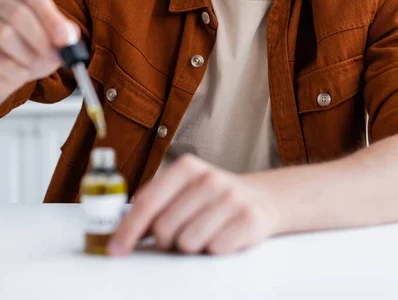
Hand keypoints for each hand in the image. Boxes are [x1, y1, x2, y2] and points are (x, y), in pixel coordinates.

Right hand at [0, 0, 80, 101]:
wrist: (13, 73)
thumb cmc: (35, 52)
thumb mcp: (55, 41)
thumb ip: (65, 35)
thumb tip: (69, 38)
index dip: (52, 19)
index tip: (64, 40)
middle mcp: (1, 8)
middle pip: (18, 14)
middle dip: (40, 39)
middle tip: (54, 57)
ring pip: (5, 34)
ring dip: (28, 55)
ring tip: (34, 64)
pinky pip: (0, 61)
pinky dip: (16, 71)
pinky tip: (20, 72)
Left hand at [107, 154, 278, 255]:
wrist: (260, 199)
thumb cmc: (211, 200)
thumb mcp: (182, 191)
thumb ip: (153, 206)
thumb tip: (117, 232)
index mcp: (186, 167)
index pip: (147, 202)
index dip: (128, 229)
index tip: (116, 250)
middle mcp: (209, 178)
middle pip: (164, 228)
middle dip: (166, 240)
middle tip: (179, 234)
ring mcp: (231, 197)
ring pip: (188, 242)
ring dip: (191, 246)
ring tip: (203, 233)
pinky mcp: (249, 219)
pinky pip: (214, 249)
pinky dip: (214, 250)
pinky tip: (222, 236)